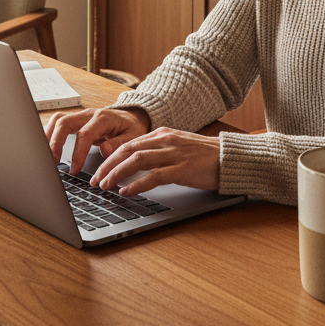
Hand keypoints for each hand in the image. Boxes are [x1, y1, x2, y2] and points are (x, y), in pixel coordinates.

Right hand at [45, 106, 150, 176]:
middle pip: (64, 122)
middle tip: (51, 162)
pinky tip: (46, 148)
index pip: (85, 134)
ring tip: (44, 156)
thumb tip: (104, 150)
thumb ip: (119, 144)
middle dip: (55, 142)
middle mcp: (89, 114)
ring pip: (58, 120)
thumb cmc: (131, 129)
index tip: (74, 170)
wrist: (132, 117)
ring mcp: (81, 116)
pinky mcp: (76, 121)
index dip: (77, 153)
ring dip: (49, 136)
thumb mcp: (133, 137)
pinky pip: (58, 123)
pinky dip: (50, 134)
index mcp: (103, 118)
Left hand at [91, 128, 219, 196]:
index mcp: (162, 133)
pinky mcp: (182, 169)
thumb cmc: (204, 156)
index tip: (98, 170)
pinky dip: (137, 184)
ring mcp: (174, 153)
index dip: (110, 157)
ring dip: (117, 174)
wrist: (230, 157)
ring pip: (136, 160)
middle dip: (107, 166)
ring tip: (105, 186)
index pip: (128, 143)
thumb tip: (134, 164)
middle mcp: (165, 140)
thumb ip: (158, 151)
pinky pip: (154, 176)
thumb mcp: (177, 147)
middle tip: (94, 180)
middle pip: (127, 150)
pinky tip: (126, 191)